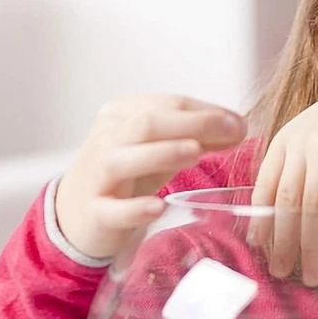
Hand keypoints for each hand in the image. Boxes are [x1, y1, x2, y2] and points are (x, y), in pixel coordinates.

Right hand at [55, 95, 246, 259]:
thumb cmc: (129, 174)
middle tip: (232, 131)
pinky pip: (113, 210)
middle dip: (194, 124)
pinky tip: (159, 207)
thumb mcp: (162, 149)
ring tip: (196, 152)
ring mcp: (98, 176)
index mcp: (123, 116)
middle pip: (148, 124)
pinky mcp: (95, 213)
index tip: (240, 123)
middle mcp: (108, 140)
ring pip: (124, 159)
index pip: (169, 104)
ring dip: (162, 153)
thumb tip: (239, 126)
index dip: (207, 112)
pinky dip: (135, 209)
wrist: (77, 213)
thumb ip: (197, 136)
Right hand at [250, 82, 317, 285]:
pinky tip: (259, 241)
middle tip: (309, 277)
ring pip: (285, 192)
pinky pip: (266, 181)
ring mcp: (297, 142)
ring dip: (280, 232)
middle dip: (307, 237)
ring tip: (282, 269)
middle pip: (312, 193)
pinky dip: (260, 210)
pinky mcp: (280, 146)